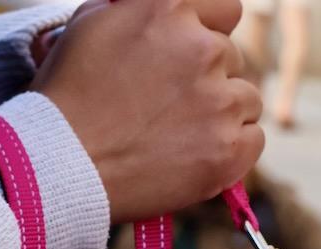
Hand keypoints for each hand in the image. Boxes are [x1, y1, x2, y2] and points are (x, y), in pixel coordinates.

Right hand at [32, 0, 263, 223]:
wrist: (66, 162)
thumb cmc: (69, 96)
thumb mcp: (92, 23)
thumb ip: (137, 10)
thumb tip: (161, 12)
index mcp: (170, 9)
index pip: (226, 8)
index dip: (211, 30)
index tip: (197, 52)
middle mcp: (203, 49)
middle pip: (232, 59)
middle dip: (209, 78)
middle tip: (174, 105)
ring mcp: (220, 101)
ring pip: (247, 99)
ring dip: (225, 113)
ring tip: (185, 132)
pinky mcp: (229, 149)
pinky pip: (255, 139)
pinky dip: (235, 148)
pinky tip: (202, 153)